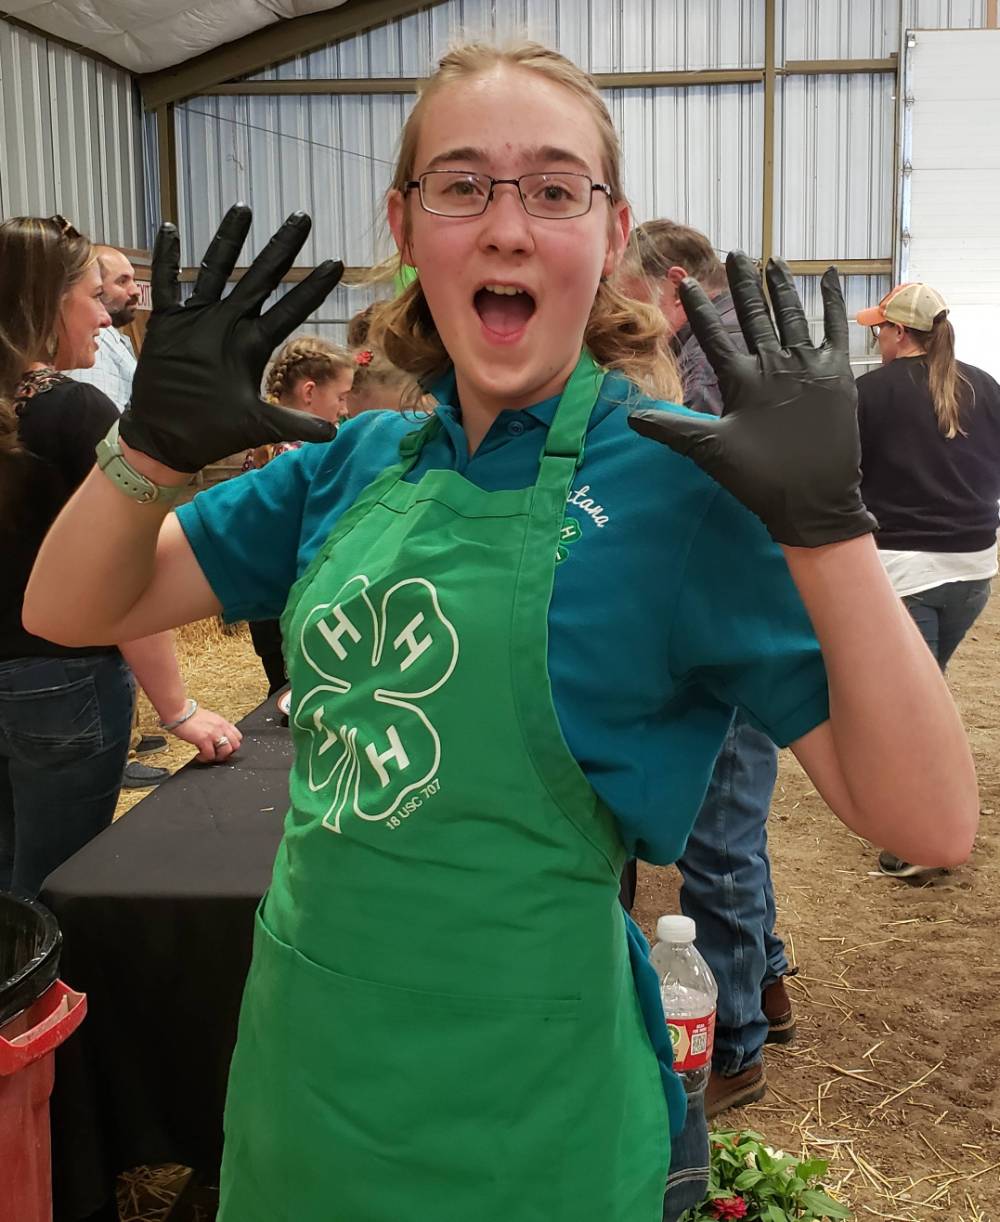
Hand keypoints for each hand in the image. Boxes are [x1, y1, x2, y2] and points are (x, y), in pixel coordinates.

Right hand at [120, 204, 344, 472]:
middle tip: (301, 217)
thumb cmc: (213, 431)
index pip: (290, 310)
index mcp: (253, 345)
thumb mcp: (258, 427)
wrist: (167, 439)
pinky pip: (167, 285)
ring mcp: (199, 320)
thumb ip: (293, 424)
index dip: (311, 289)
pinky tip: (170, 229)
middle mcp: (230, 324)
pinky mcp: (169, 324)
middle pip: (260, 278)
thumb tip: (333, 434)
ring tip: (243, 209)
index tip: (337, 263)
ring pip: (216, 270)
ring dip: (228, 241)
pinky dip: (167, 259)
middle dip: (280, 249)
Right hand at [169, 706, 242, 763]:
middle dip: (227, 753)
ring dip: (217, 757)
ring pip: (226, 751)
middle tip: (217, 755)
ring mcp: (214, 733)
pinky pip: (210, 754)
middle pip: (235, 745)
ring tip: (208, 756)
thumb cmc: (189, 714)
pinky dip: (205, 758)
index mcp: (222, 722)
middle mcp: (221, 727)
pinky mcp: (204, 739)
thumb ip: (216, 728)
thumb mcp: (209, 719)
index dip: (232, 745)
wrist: (179, 711)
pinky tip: (199, 756)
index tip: (223, 749)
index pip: (238, 736)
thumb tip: (216, 738)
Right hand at [628, 253, 876, 547]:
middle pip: (753, 314)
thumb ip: (670, 428)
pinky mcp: (837, 372)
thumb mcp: (709, 451)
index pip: (713, 334)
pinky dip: (833, 300)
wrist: (815, 499)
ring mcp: (809, 364)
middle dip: (743, 283)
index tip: (686, 281)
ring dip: (780, 285)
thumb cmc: (760, 477)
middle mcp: (774, 362)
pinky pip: (835, 327)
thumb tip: (630, 414)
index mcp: (741, 379)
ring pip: (791, 314)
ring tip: (772, 261)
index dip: (697, 307)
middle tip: (736, 253)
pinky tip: (832, 276)